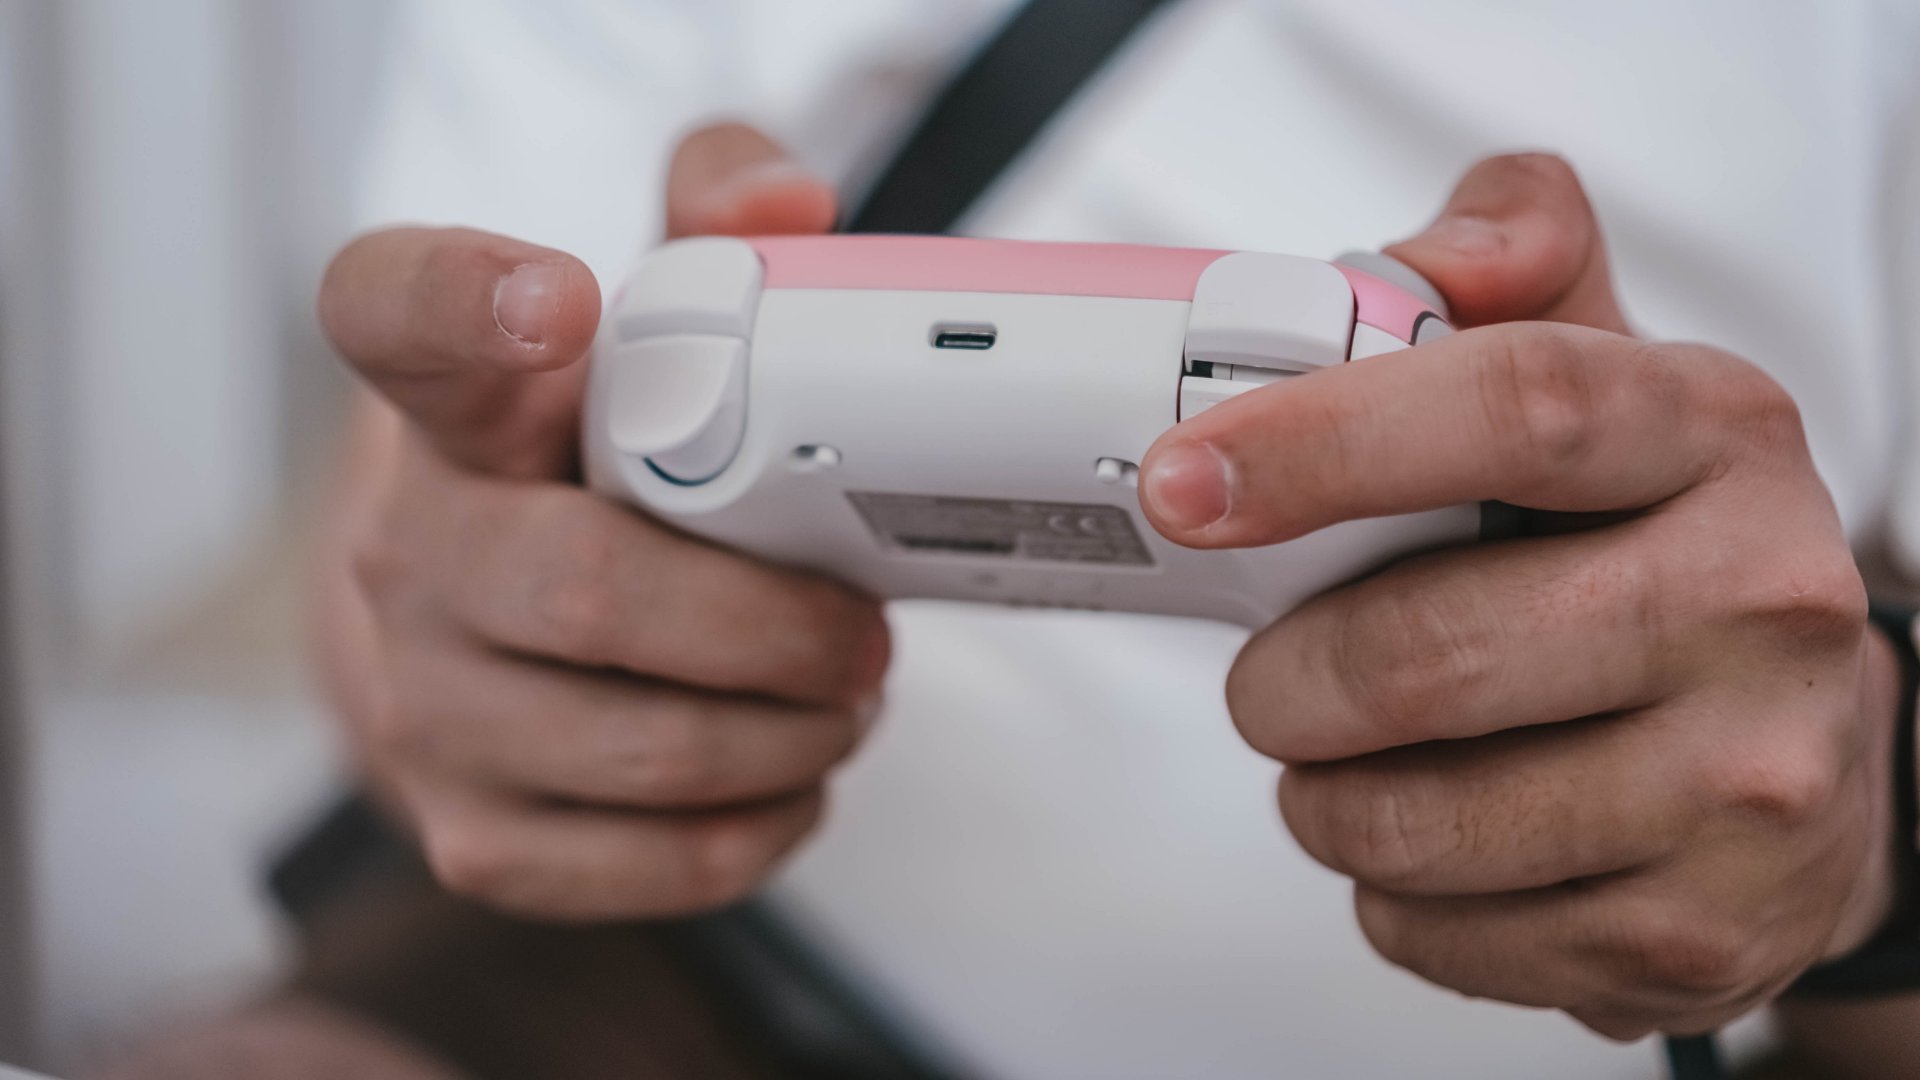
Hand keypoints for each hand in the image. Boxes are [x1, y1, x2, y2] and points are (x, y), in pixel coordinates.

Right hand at [312, 124, 886, 920]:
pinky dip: (753, 832)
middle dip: (771, 627)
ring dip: (788, 736)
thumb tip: (785, 205)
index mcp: (458, 402)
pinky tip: (790, 784)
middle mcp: (413, 549)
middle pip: (588, 592)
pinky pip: (634, 866)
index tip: (555, 298)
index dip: (462, 301)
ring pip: (635, 749)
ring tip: (844, 701)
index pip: (398, 313)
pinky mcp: (473, 830)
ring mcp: (426, 704)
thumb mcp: (650, 324)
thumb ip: (719, 224)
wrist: (495, 619)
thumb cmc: (599, 458)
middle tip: (861, 632)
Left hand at [1140, 155, 1904, 1038]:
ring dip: (1322, 795)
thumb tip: (1425, 258)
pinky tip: (1437, 842)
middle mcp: (1760, 604)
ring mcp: (1745, 786)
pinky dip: (1386, 890)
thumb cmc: (1654, 553)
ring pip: (1412, 818)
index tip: (1183, 481)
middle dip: (1285, 680)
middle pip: (1424, 653)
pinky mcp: (1697, 937)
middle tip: (1271, 676)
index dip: (1319, 442)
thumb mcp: (1604, 380)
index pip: (1512, 406)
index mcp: (1716, 436)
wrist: (1798, 751)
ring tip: (1353, 759)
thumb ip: (1506, 268)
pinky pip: (1435, 929)